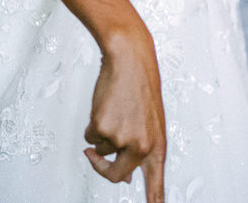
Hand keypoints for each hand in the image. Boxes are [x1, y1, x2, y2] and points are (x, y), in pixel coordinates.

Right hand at [85, 25, 165, 200]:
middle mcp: (142, 147)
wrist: (130, 60)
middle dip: (101, 168)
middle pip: (116, 176)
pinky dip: (92, 123)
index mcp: (157, 146)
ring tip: (113, 108)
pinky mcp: (103, 128)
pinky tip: (104, 104)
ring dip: (100, 134)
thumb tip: (128, 180)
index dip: (155, 202)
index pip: (156, 185)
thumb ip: (140, 151)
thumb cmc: (139, 88)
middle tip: (92, 157)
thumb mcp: (148, 123)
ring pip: (100, 151)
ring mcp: (122, 139)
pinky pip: (90, 137)